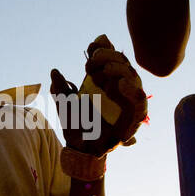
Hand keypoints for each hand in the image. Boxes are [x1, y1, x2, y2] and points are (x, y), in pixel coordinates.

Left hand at [51, 36, 147, 155]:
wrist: (79, 150)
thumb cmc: (75, 125)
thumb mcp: (64, 104)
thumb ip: (60, 88)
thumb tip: (54, 71)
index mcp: (106, 81)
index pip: (111, 58)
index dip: (104, 49)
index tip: (92, 46)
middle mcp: (119, 88)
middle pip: (124, 63)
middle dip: (109, 58)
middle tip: (91, 64)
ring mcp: (128, 102)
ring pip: (134, 78)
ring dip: (120, 70)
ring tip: (105, 70)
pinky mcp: (134, 119)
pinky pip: (139, 104)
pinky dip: (132, 92)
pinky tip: (119, 85)